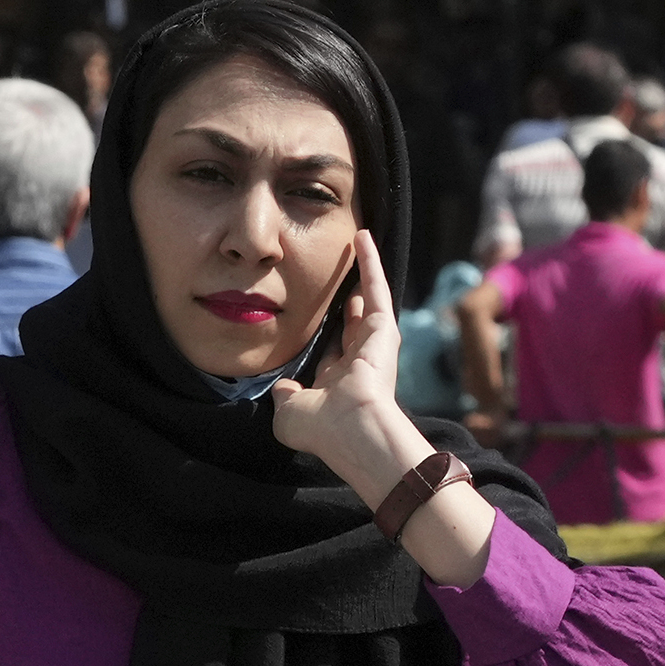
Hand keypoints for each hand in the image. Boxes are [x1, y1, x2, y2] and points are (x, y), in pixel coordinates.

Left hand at [267, 239, 424, 497]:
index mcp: (336, 383)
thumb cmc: (319, 427)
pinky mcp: (384, 327)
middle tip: (346, 281)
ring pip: (368, 299)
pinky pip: (376, 286)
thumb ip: (285, 395)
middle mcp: (358, 362)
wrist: (349, 428)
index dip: (325, 341)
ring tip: (358, 244)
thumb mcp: (290, 411)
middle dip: (351, 304)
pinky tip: (361, 237)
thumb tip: (280, 387)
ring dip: (363, 273)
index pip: (331, 356)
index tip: (317, 325)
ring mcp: (374, 344)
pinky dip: (370, 262)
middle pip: (353, 324)